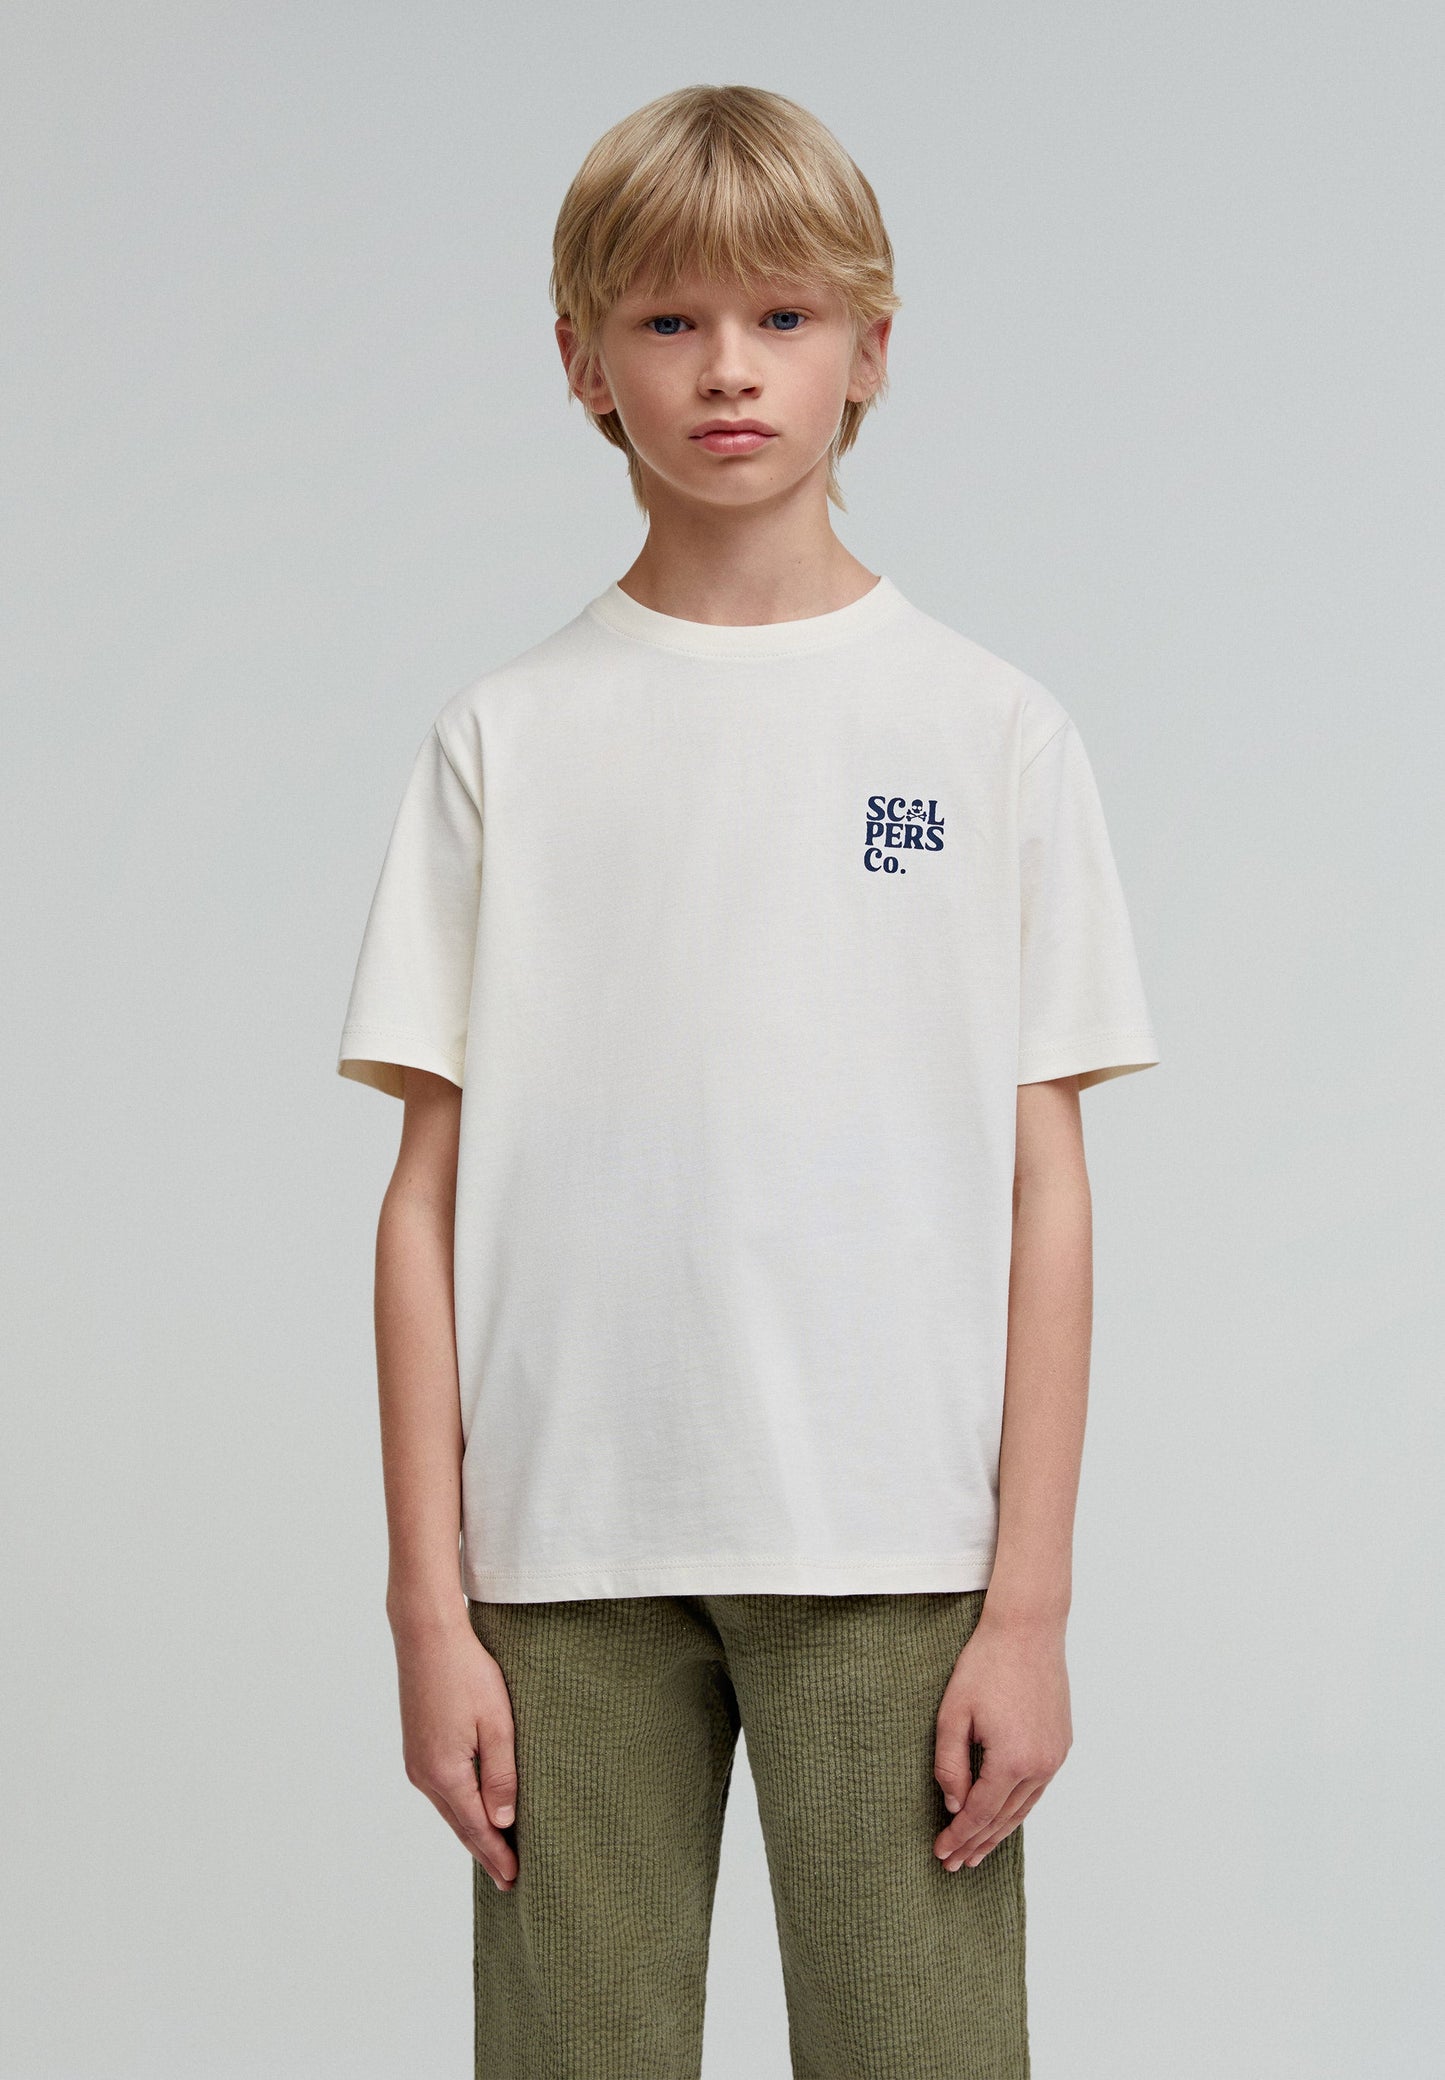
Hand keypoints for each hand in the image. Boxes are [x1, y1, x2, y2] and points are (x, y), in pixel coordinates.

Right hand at [392, 1613, 518, 1890]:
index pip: (476, 1829)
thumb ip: (501, 1776)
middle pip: (459, 1824)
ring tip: (496, 1849)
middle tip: (509, 1878)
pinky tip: (473, 1809)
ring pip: (449, 1808)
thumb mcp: (497, 1724)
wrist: (427, 1636)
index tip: (514, 1880)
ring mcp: (416, 1761)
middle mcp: (423, 1775)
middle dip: (485, 1850)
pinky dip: (459, 1806)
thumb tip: (503, 1823)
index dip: (496, 1855)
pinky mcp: (416, 1746)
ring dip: (471, 1829)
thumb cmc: (467, 1673)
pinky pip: (442, 1789)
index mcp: (445, 1773)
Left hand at [932, 1609, 1071, 1871]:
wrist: (1027, 1630)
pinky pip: (1036, 1788)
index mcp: (1012, 1760)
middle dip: (977, 1843)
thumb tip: (952, 1804)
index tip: (941, 1853)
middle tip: (954, 1864)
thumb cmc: (985, 1665)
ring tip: (977, 1850)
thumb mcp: (953, 1714)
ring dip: (999, 1831)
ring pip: (1024, 1808)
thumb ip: (949, 1764)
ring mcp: (1055, 1756)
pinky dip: (1017, 1807)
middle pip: (1004, 1818)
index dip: (958, 1836)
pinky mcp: (1062, 1744)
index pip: (980, 1813)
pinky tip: (1003, 1815)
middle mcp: (1040, 1765)